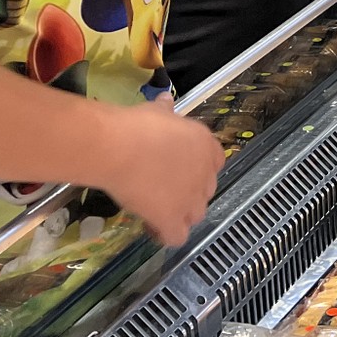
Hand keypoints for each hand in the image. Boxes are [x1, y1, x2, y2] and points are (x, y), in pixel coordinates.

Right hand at [97, 98, 224, 246]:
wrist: (122, 148)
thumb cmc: (138, 125)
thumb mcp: (157, 111)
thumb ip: (166, 111)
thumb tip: (166, 100)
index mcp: (206, 145)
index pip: (214, 163)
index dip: (197, 169)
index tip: (177, 170)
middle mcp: (205, 173)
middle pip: (206, 191)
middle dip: (189, 193)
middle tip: (164, 190)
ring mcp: (192, 198)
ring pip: (197, 215)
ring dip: (181, 215)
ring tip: (157, 211)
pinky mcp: (173, 218)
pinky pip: (178, 236)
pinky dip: (166, 235)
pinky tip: (151, 227)